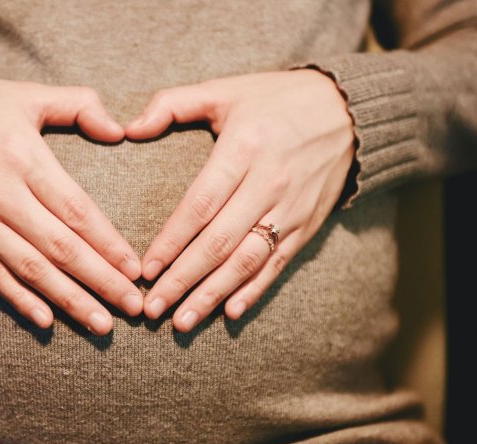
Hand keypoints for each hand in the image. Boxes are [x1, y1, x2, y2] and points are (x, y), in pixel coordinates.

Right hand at [0, 78, 142, 334]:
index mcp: (22, 157)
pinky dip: (20, 300)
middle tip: (134, 307)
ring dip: (70, 300)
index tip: (135, 269)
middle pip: (60, 248)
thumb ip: (77, 105)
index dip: (108, 244)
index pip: (76, 210)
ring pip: (31, 270)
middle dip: (101, 281)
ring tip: (103, 324)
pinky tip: (47, 321)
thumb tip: (119, 130)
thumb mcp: (25, 95)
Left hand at [125, 69, 354, 331]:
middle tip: (152, 308)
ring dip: (213, 295)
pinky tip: (229, 313)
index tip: (145, 269)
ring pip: (247, 261)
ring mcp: (291, 208)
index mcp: (244, 149)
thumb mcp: (224, 89)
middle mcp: (269, 183)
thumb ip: (172, 105)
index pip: (200, 204)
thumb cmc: (274, 100)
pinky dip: (254, 291)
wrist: (348, 110)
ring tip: (182, 322)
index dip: (171, 241)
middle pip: (220, 242)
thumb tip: (128, 129)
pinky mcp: (308, 225)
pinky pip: (278, 264)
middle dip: (183, 279)